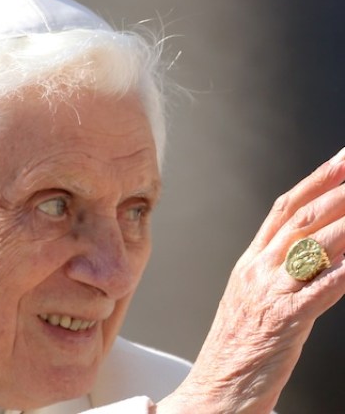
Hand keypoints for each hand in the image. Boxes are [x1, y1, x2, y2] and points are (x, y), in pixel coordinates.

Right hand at [156, 147, 344, 413]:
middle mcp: (257, 269)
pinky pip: (321, 288)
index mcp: (250, 261)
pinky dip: (344, 270)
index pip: (282, 208)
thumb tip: (312, 246)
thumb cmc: (236, 342)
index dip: (314, 181)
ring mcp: (268, 292)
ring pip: (313, 246)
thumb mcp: (251, 294)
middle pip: (300, 218)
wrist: (216, 386)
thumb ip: (277, 268)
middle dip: (336, 188)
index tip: (339, 161)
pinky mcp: (284, 320)